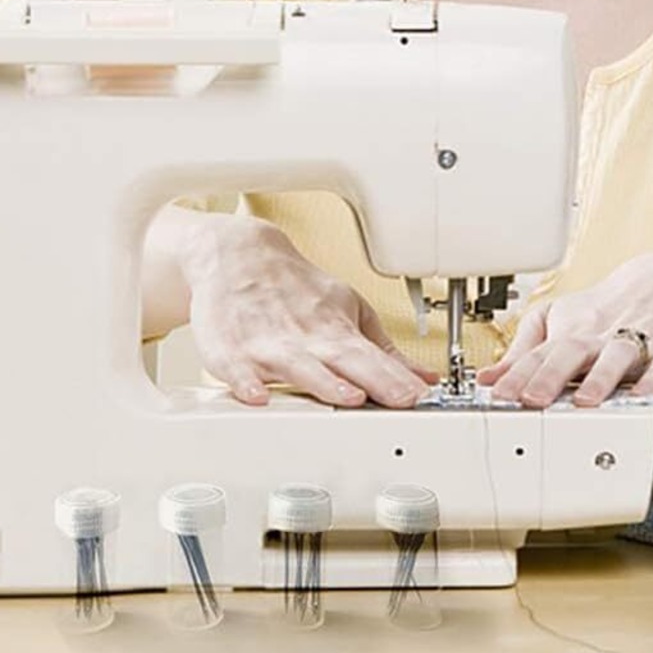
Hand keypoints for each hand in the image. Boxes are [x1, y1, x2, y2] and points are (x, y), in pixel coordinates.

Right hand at [174, 213, 437, 408]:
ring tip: (347, 397)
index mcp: (335, 329)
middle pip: (342, 359)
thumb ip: (383, 351)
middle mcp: (304, 337)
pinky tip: (256, 395)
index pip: (371, 357)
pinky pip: (236, 368)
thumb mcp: (346, 308)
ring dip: (321, 380)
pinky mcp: (228, 350)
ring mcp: (266, 343)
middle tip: (399, 398)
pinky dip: (245, 381)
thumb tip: (424, 378)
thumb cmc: (294, 289)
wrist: (236, 254)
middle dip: (371, 379)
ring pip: (296, 365)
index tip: (418, 395)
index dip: (395, 378)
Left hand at [476, 253, 652, 406]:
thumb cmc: (605, 311)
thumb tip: (488, 377)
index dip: (517, 374)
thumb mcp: (560, 321)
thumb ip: (525, 351)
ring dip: (601, 377)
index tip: (497, 395)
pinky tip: (646, 394)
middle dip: (550, 375)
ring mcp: (637, 341)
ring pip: (617, 357)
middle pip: (572, 352)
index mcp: (570, 331)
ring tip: (585, 402)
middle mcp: (600, 336)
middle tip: (532, 399)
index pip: (539, 353)